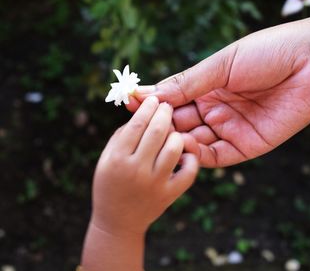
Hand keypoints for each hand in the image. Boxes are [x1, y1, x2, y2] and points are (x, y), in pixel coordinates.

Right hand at [91, 96, 198, 234]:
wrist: (118, 222)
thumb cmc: (110, 183)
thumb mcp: (107, 158)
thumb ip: (123, 134)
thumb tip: (141, 111)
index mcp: (117, 158)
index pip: (136, 124)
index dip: (147, 108)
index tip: (154, 99)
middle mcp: (136, 170)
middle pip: (157, 131)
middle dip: (164, 113)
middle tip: (167, 106)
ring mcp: (155, 184)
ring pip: (174, 148)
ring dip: (177, 134)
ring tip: (174, 130)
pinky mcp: (169, 195)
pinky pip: (189, 172)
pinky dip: (190, 159)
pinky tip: (184, 153)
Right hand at [128, 1, 309, 166]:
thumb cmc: (268, 52)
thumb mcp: (221, 65)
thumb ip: (187, 83)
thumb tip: (149, 93)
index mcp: (208, 87)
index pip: (172, 100)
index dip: (152, 103)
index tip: (127, 104)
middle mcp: (215, 109)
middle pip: (180, 123)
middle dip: (161, 126)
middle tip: (140, 128)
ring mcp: (230, 128)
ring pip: (195, 142)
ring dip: (177, 142)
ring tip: (160, 139)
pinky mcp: (247, 145)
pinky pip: (217, 155)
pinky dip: (199, 155)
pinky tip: (186, 147)